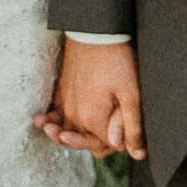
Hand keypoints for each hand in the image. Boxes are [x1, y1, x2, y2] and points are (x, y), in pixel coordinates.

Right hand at [35, 37, 146, 161]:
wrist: (94, 33)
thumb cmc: (116, 60)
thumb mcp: (131, 93)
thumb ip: (131, 126)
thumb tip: (136, 154)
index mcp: (92, 119)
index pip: (105, 146)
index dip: (119, 144)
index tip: (129, 136)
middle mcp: (75, 115)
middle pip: (85, 142)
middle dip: (97, 145)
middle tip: (110, 145)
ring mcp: (65, 103)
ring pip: (66, 131)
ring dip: (68, 138)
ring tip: (68, 139)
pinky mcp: (61, 91)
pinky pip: (55, 114)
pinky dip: (53, 121)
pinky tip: (51, 123)